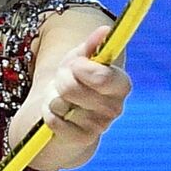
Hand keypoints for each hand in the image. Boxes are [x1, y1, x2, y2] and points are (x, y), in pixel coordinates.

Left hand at [41, 25, 131, 146]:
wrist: (66, 111)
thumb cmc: (76, 79)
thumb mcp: (80, 58)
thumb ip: (92, 45)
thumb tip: (104, 30)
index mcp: (121, 84)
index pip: (101, 77)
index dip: (80, 68)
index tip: (75, 64)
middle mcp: (115, 107)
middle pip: (72, 89)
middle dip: (61, 80)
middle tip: (63, 80)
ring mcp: (100, 126)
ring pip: (60, 104)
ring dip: (54, 97)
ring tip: (62, 97)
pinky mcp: (82, 140)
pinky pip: (53, 121)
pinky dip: (48, 114)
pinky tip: (58, 113)